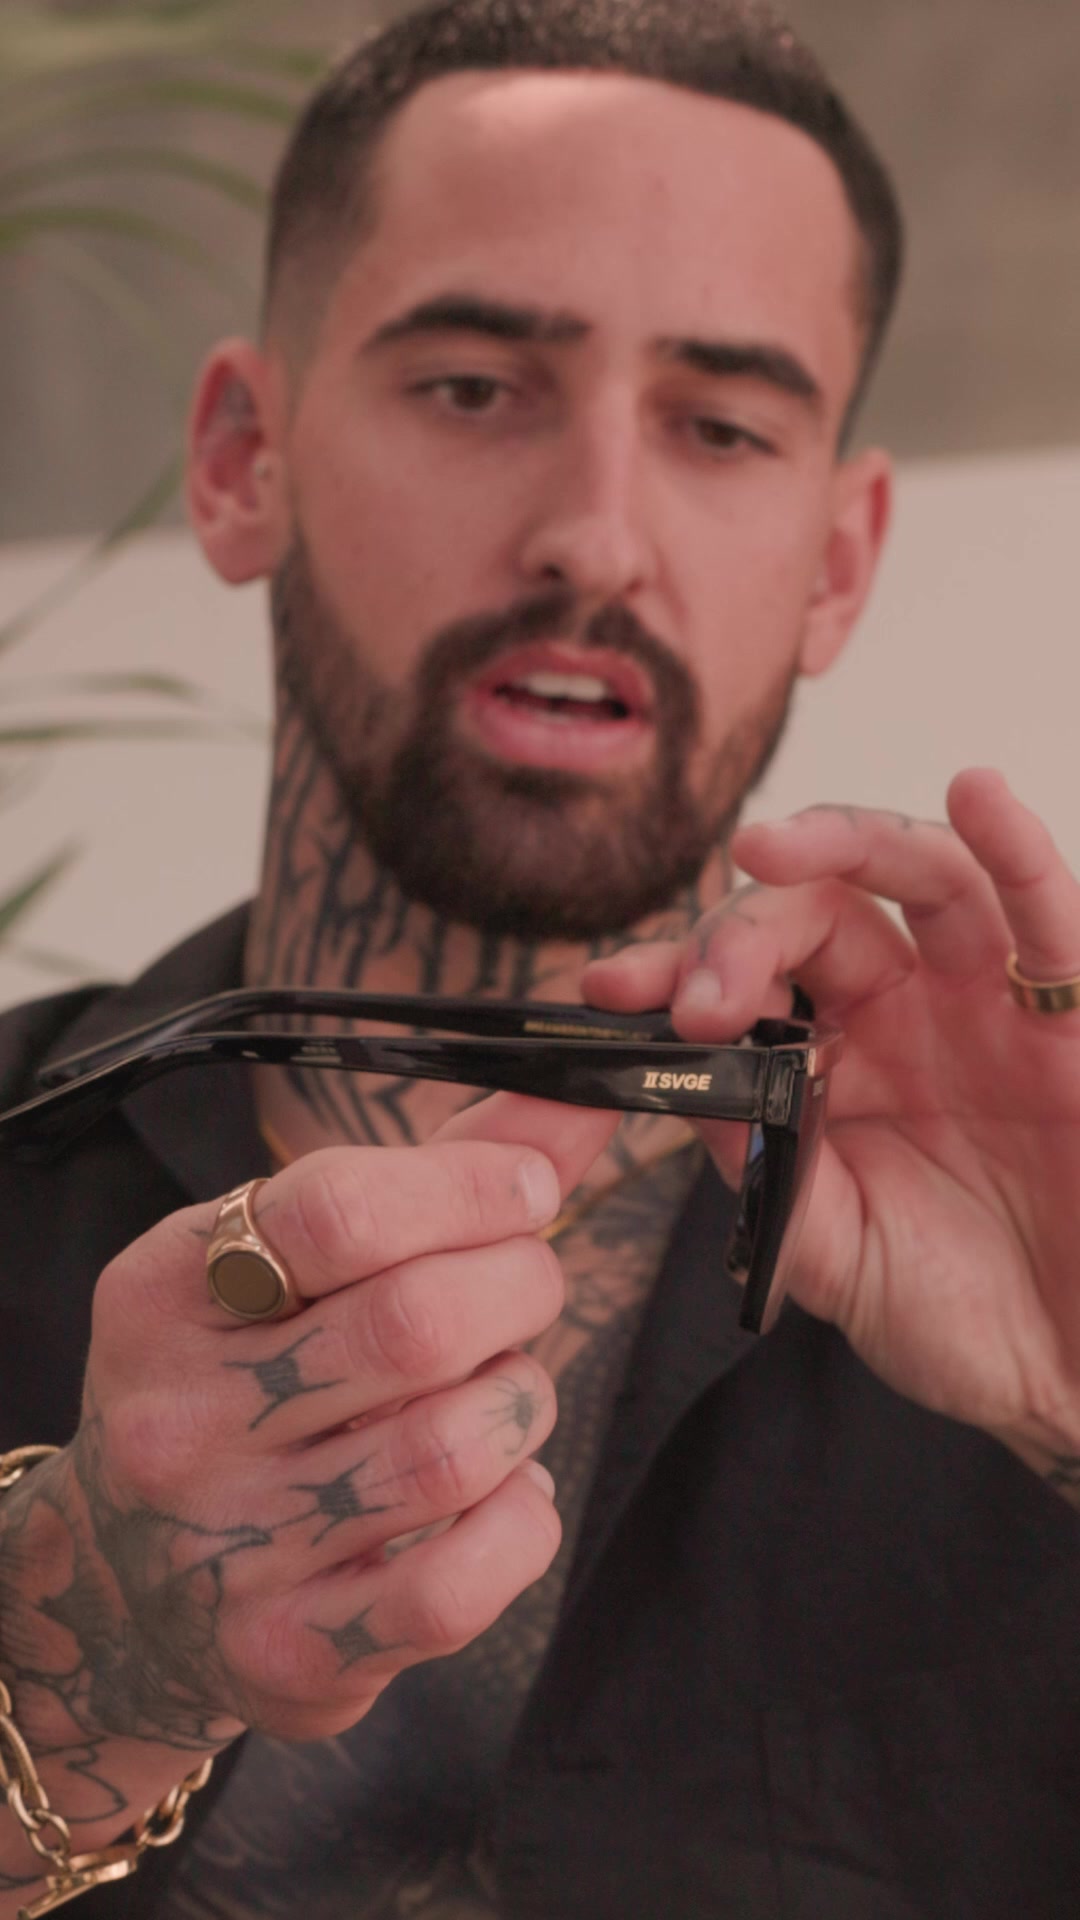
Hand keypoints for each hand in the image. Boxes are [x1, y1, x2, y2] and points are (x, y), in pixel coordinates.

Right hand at [16, 1099, 615, 1770]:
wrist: (128, 1586)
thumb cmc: (246, 1380)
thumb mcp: (291, 1261)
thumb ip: (439, 1170)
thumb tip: (581, 1090)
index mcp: (168, 1290)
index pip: (338, 1209)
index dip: (471, 1187)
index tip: (526, 1190)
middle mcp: (180, 1418)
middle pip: (417, 1324)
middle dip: (521, 1287)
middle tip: (524, 1289)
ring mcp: (227, 1547)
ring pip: (455, 1449)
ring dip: (522, 1401)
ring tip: (501, 1391)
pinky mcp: (289, 1654)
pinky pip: (460, 1582)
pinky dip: (520, 1520)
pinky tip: (498, 1492)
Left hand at [584, 769, 1079, 1484]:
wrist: (1066, 1380)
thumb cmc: (959, 1318)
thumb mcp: (830, 1252)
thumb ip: (768, 1169)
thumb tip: (689, 1085)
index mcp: (839, 1057)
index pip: (751, 975)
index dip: (678, 968)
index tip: (610, 988)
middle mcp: (910, 1011)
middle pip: (822, 910)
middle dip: (742, 931)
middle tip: (698, 994)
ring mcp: (993, 1005)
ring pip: (925, 878)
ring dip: (847, 844)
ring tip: (767, 847)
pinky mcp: (1074, 1018)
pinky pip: (1051, 917)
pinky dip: (1019, 848)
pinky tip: (977, 794)